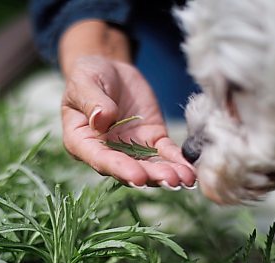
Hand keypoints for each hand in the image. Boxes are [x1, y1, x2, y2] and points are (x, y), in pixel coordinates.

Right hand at [61, 56, 195, 187]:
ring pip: (150, 165)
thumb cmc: (88, 75)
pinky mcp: (152, 139)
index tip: (138, 177)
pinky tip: (191, 170)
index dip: (120, 169)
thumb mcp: (83, 82)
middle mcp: (107, 151)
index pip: (101, 160)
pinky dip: (178, 160)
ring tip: (186, 179)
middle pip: (130, 168)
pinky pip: (165, 152)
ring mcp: (132, 148)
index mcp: (83, 142)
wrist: (109, 69)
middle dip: (152, 176)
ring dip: (168, 173)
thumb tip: (102, 119)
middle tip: (172, 180)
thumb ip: (91, 101)